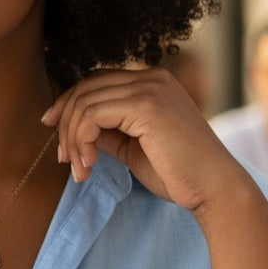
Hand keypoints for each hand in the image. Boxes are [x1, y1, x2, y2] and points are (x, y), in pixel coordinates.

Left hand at [42, 67, 240, 212]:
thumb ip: (107, 130)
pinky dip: (81, 139)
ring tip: (79, 168)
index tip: (52, 128)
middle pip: (86, 87)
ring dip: (72, 138)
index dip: (69, 103)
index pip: (97, 81)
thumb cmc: (178, 174)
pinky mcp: (146, 105)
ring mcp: (150, 87)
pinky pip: (92, 115)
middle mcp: (152, 77)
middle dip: (65, 122)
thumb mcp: (132, 146)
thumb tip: (72, 125)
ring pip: (84, 102)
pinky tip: (90, 164)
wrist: (215, 191)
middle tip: (63, 157)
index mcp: (152, 82)